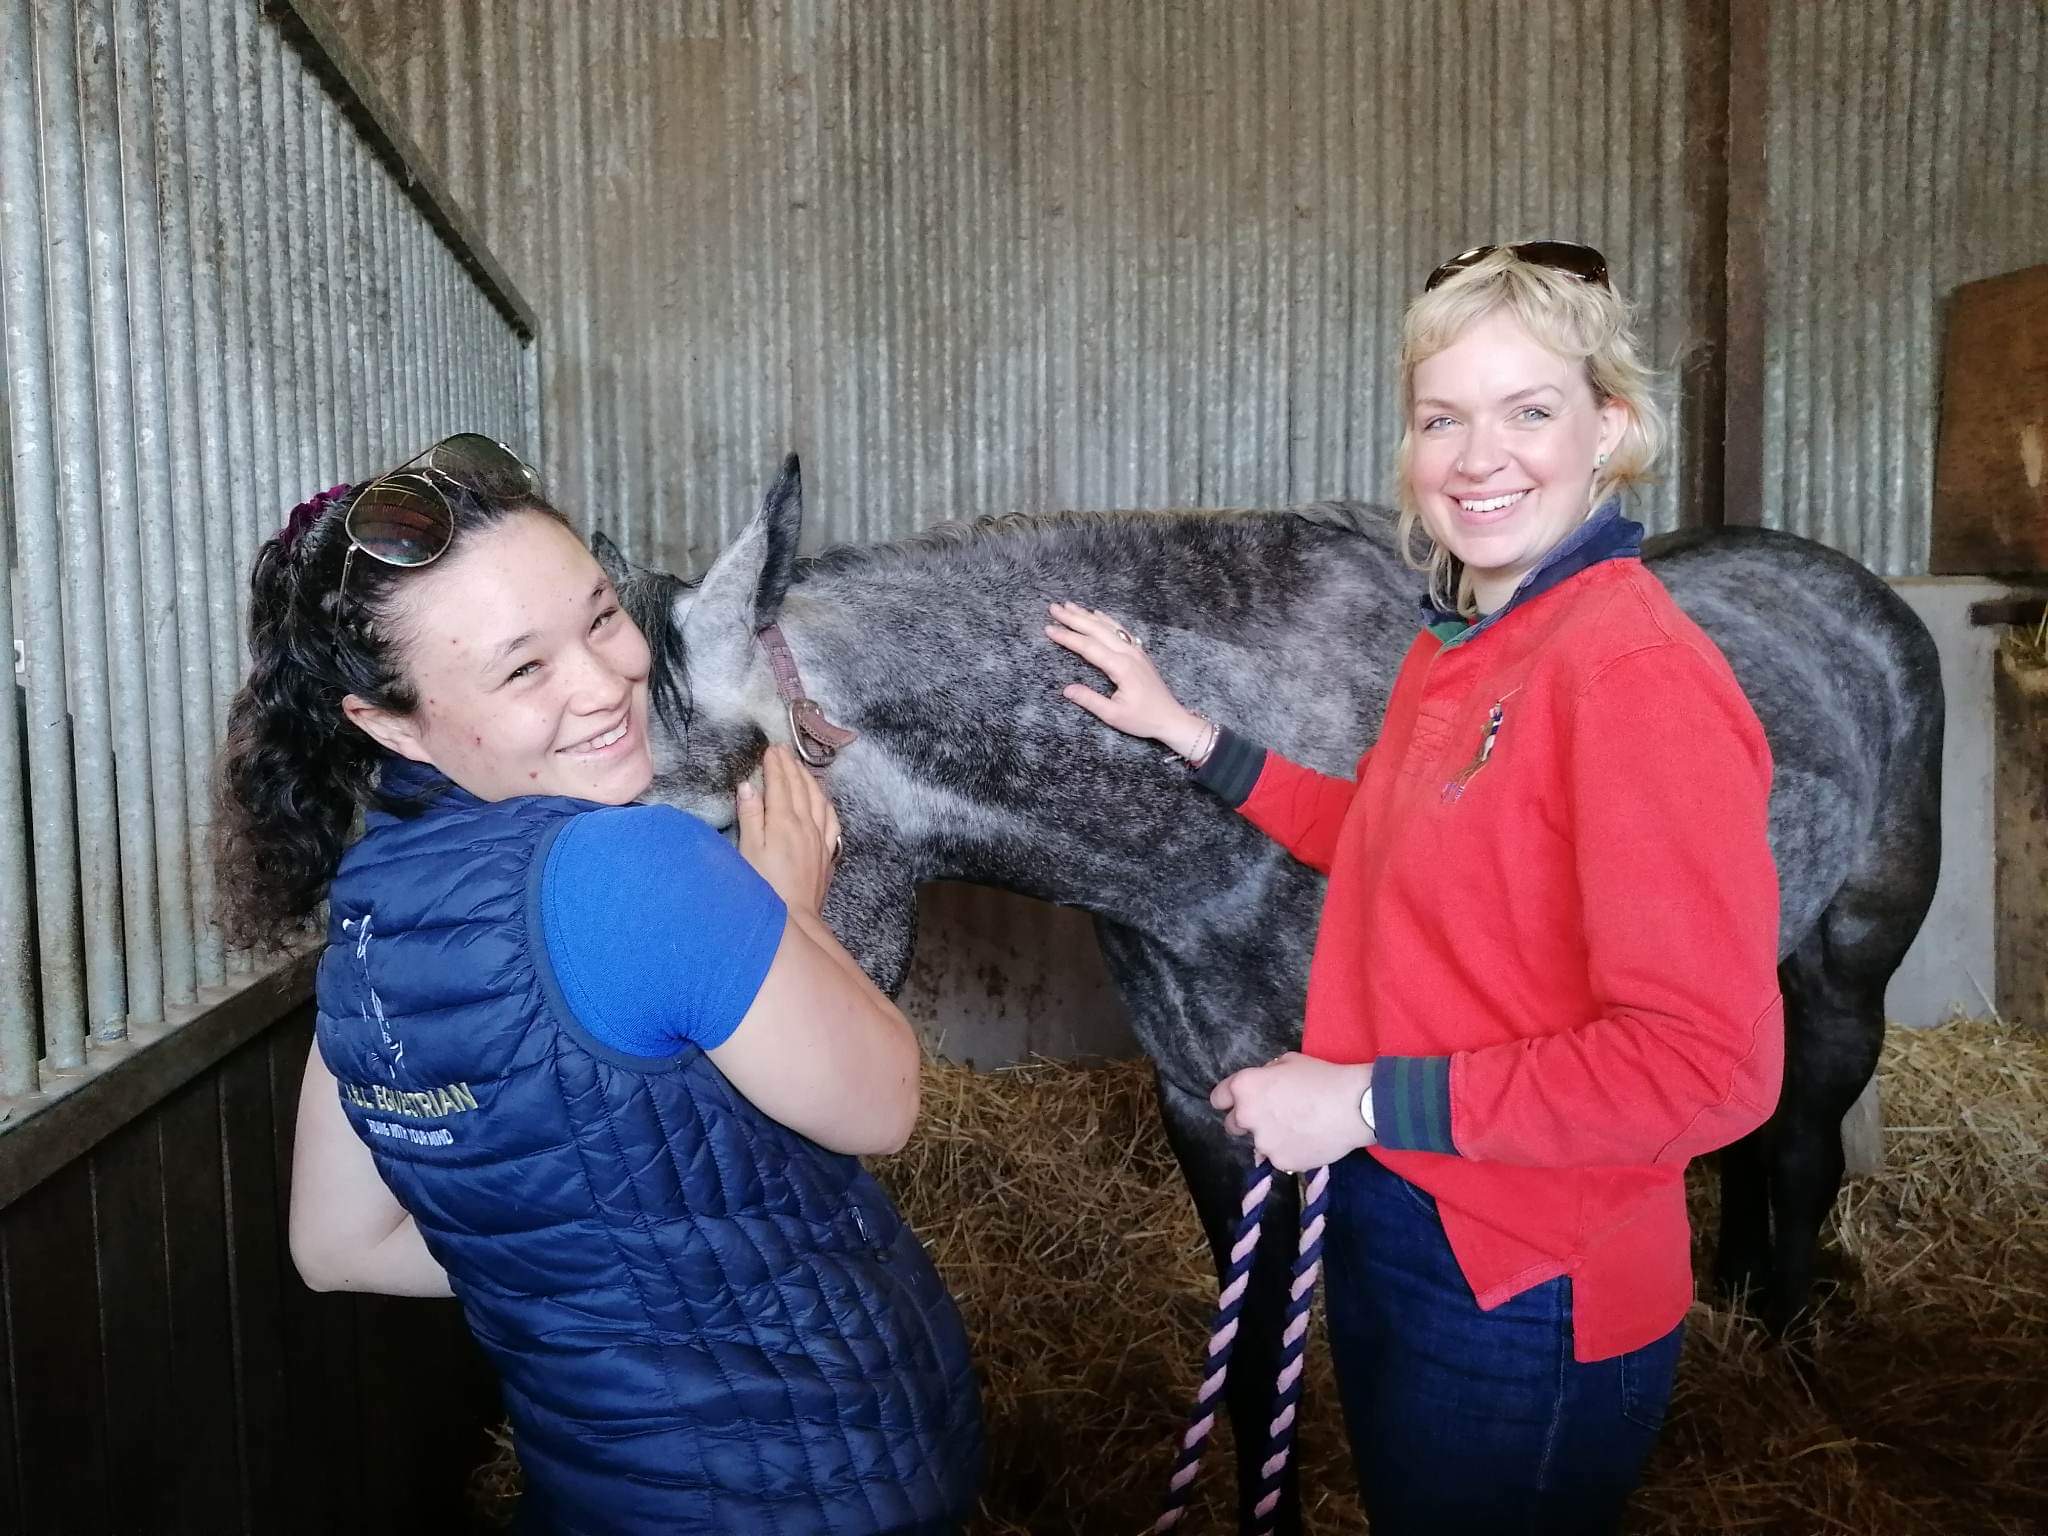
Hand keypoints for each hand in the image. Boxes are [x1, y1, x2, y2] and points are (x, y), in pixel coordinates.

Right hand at [736, 745, 842, 917]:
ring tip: (801, 767)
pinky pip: (831, 819)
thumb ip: (750, 816)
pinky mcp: (827, 853)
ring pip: (818, 799)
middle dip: (791, 766)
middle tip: (783, 751)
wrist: (794, 919)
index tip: (771, 749)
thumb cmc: (764, 888)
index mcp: (783, 821)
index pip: (780, 784)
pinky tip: (822, 799)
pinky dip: (825, 802)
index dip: (775, 765)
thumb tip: (749, 786)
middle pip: (800, 787)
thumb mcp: (748, 851)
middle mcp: (805, 825)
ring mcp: (820, 838)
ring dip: (809, 779)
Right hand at [1044, 602, 1207, 753]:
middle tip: (1054, 608)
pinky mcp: (1139, 654)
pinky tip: (1097, 614)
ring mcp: (1136, 651)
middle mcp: (1128, 654)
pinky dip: (1106, 620)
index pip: (1088, 647)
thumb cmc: (1143, 719)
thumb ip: (1089, 700)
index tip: (1049, 629)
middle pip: (1097, 630)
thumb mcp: (1113, 716)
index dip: (1067, 637)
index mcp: (1121, 667)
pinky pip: (1120, 631)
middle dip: (1073, 618)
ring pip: (1108, 627)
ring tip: (1069, 605)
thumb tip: (1066, 690)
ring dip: (1087, 615)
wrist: (1172, 718)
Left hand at [1209, 1052, 1375, 1172]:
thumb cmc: (1323, 1077)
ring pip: (1259, 1143)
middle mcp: (1247, 1116)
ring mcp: (1263, 1143)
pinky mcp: (1281, 1163)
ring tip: (1299, 1128)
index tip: (1241, 1102)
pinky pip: (1280, 1158)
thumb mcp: (1289, 1061)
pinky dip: (1290, 1151)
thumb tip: (1265, 1083)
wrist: (1354, 1106)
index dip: (1230, 1099)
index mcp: (1245, 1087)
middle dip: (1247, 1121)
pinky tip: (1309, 1141)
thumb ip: (1267, 1074)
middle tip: (1273, 1116)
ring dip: (1271, 1138)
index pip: (1219, 1098)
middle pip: (1233, 1124)